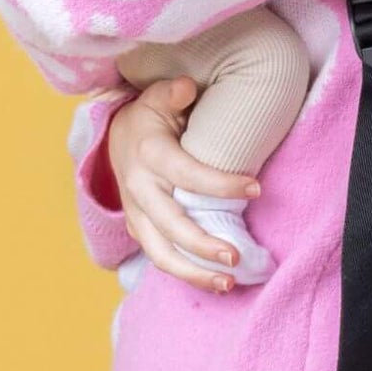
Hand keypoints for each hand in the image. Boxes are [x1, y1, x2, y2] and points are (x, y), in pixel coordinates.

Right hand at [107, 79, 259, 293]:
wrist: (115, 136)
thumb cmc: (149, 117)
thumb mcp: (156, 98)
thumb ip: (171, 94)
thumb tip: (185, 87)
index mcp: (149, 155)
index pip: (187, 175)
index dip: (220, 185)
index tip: (256, 189)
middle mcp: (139, 189)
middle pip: (170, 225)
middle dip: (203, 245)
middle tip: (237, 256)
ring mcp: (137, 213)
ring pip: (160, 252)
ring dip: (193, 272)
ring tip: (229, 282)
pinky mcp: (140, 228)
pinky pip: (160, 256)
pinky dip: (185, 272)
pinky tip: (215, 282)